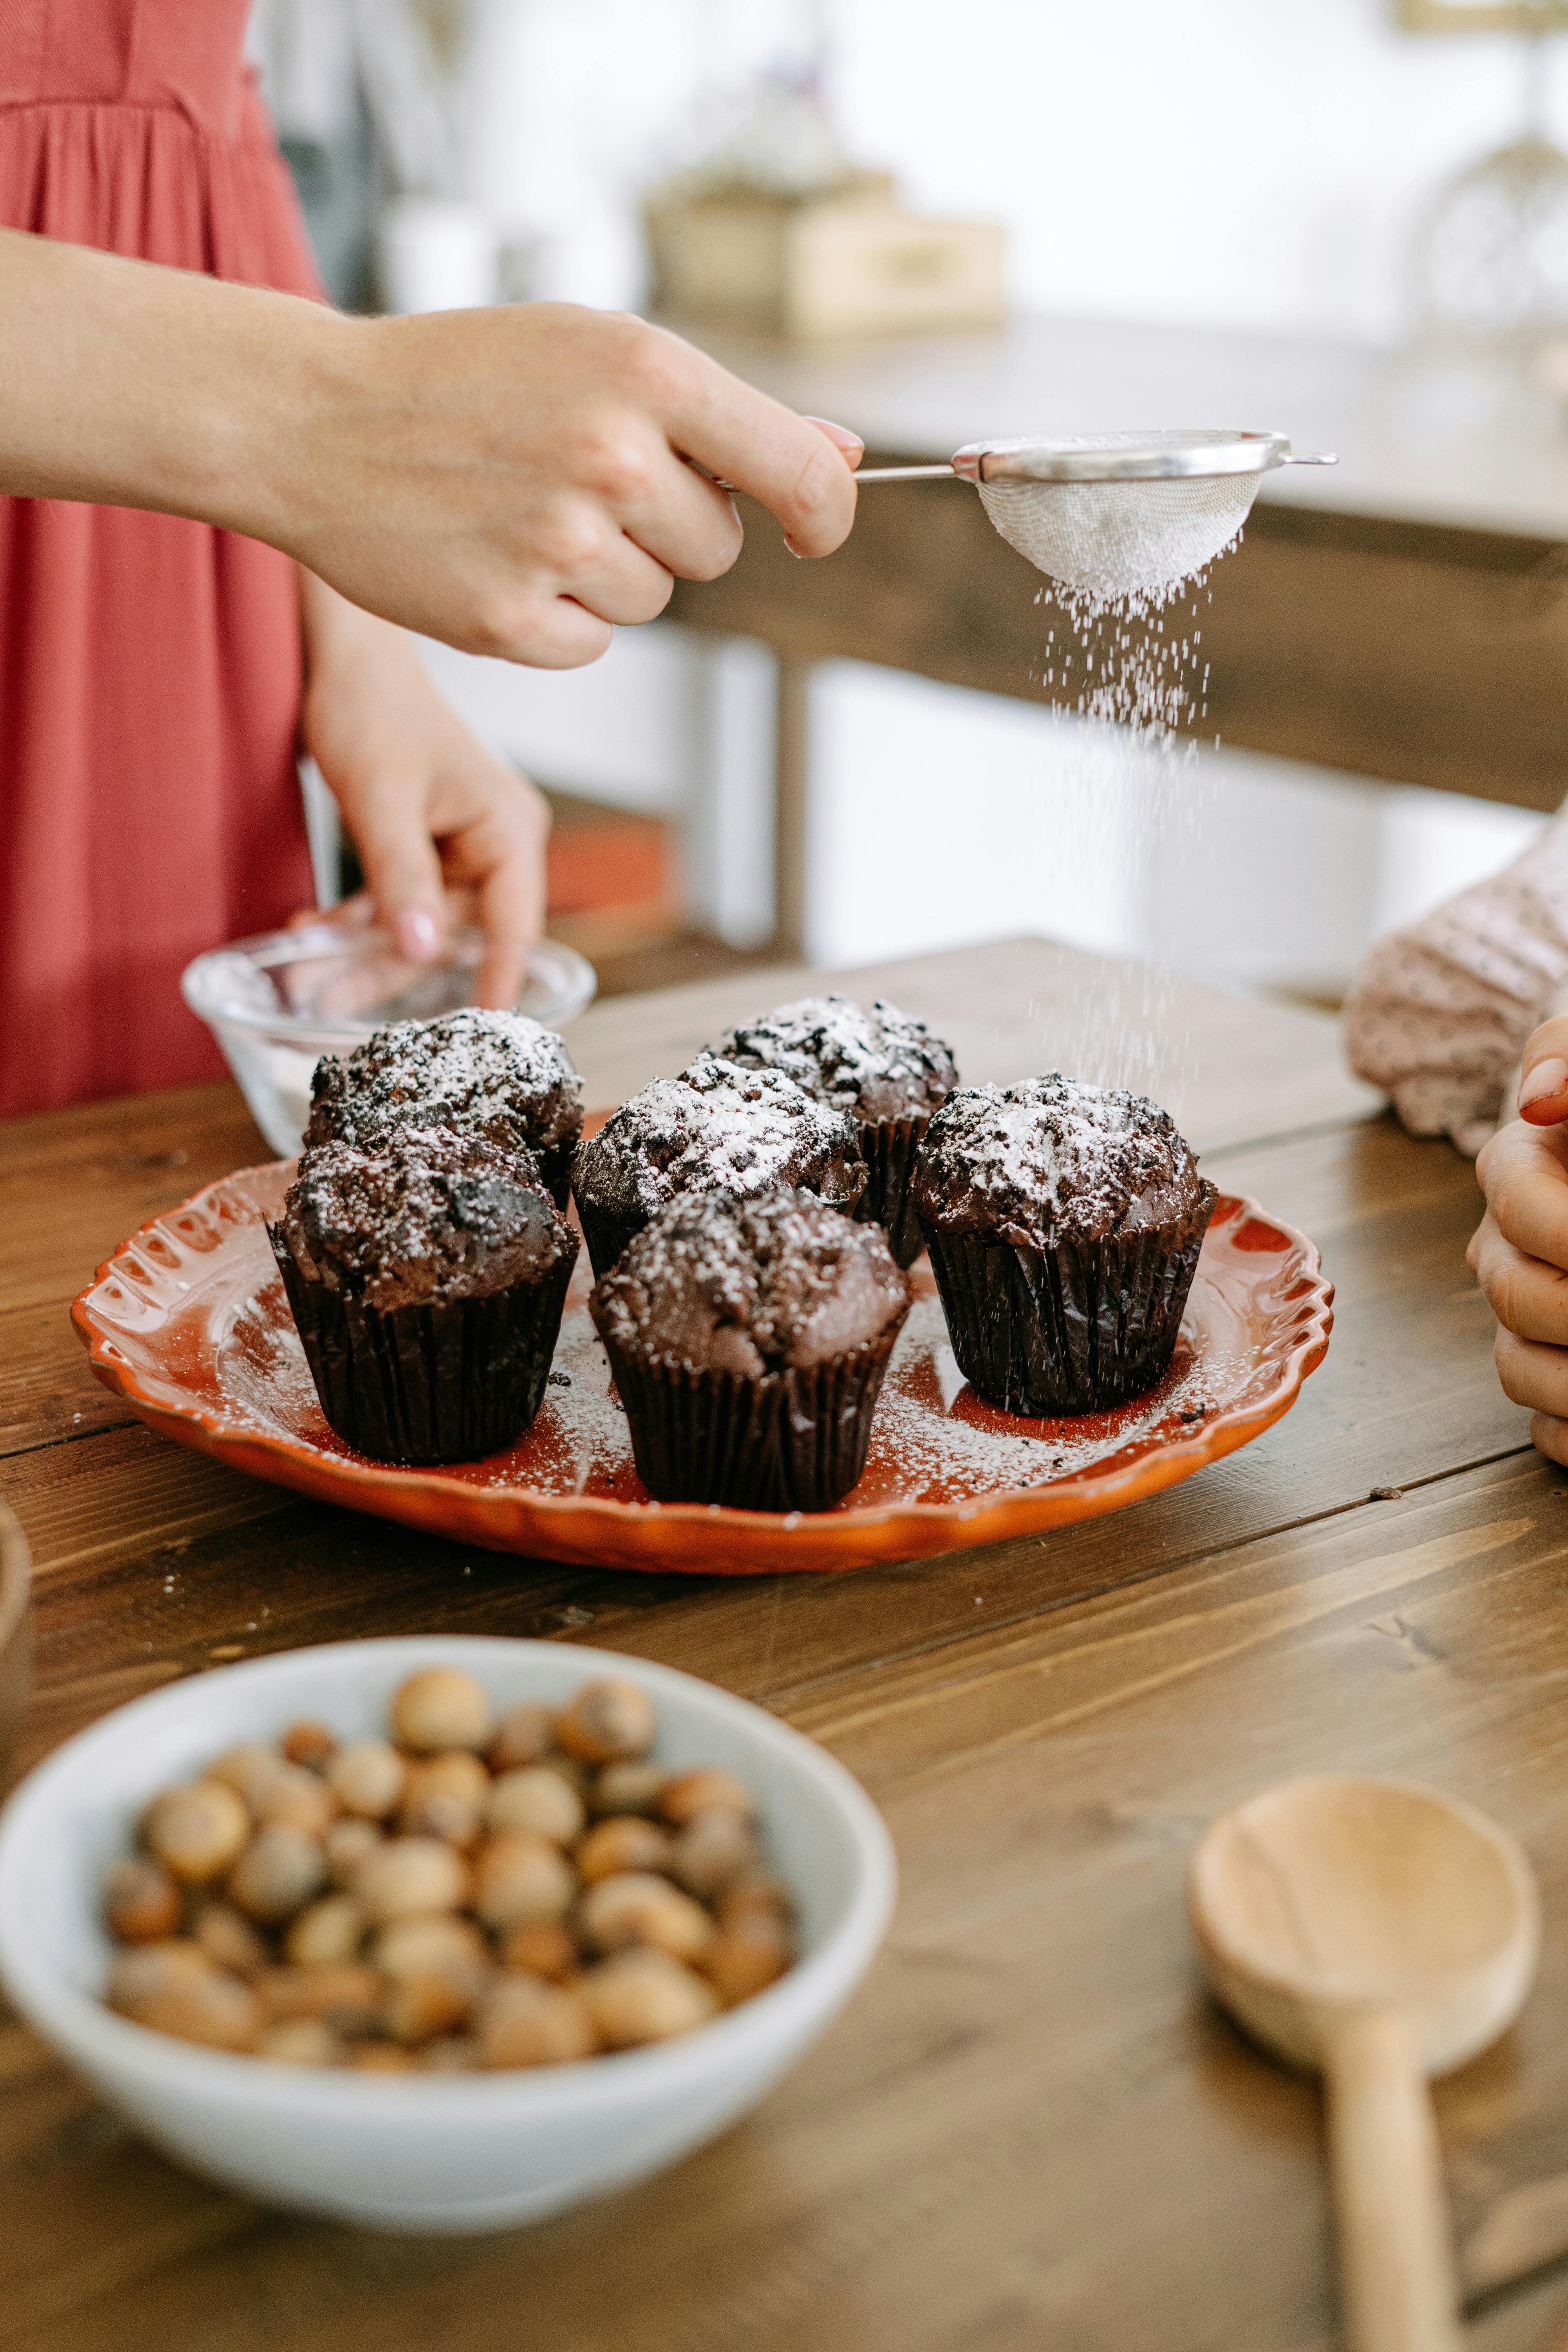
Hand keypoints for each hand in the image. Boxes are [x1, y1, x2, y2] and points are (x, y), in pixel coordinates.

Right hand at [0, 236, 862, 667]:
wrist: (314, 419)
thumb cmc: (463, 379)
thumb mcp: (594, 352)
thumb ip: (725, 414)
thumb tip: (844, 460)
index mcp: (645, 372)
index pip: (797, 473)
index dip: (825, 515)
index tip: (816, 530)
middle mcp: (611, 456)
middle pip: (717, 547)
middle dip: (670, 526)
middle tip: (578, 481)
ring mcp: (559, 543)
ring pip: (654, 597)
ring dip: (607, 570)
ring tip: (523, 512)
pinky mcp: (512, 621)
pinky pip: (593, 642)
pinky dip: (556, 617)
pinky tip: (495, 559)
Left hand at [296, 571, 548, 1007]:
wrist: (348, 658)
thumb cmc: (373, 711)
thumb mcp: (382, 802)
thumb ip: (402, 880)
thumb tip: (419, 950)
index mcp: (510, 830)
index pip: (514, 928)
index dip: (493, 984)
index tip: (473, 1037)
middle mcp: (500, 842)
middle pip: (457, 932)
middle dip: (391, 968)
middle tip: (327, 1001)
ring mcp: (466, 845)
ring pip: (423, 921)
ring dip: (365, 947)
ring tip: (305, 971)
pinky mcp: (432, 845)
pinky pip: (404, 898)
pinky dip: (363, 915)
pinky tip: (315, 927)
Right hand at [1469, 1014, 1567, 1463]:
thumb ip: (1565, 1056)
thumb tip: (1542, 1104)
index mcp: (1514, 1172)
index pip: (1521, 1207)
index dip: (1567, 1230)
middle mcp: (1506, 1247)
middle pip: (1516, 1298)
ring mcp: (1523, 1311)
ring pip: (1518, 1370)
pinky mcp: (1548, 1363)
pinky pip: (1542, 1424)